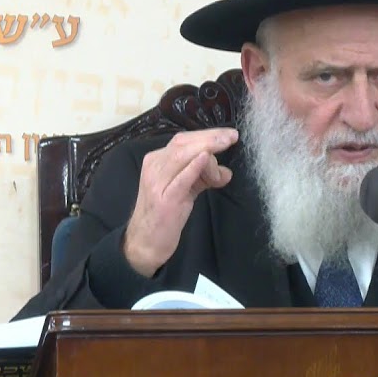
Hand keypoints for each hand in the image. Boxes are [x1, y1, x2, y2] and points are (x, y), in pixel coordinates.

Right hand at [123, 128, 238, 276]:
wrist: (145, 242)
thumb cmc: (166, 215)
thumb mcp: (186, 190)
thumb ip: (204, 177)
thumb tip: (226, 171)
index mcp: (157, 161)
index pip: (183, 140)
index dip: (207, 134)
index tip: (228, 134)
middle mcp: (154, 167)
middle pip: (183, 144)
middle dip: (210, 137)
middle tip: (231, 137)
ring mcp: (157, 183)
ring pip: (182, 156)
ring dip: (207, 149)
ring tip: (225, 146)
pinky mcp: (164, 200)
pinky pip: (180, 179)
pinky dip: (193, 166)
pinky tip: (205, 158)